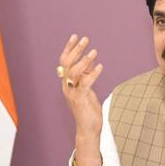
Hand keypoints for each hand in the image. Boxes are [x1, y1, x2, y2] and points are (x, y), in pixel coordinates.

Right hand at [59, 35, 103, 165]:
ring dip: (84, 60)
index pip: (64, 62)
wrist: (88, 129)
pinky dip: (93, 74)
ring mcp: (72, 93)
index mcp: (67, 83)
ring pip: (74, 72)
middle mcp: (67, 87)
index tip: (75, 36)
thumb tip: (90, 60)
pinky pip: (85, 83)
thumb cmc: (88, 110)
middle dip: (75, 50)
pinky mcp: (80, 100)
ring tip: (94, 51)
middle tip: (85, 39)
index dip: (69, 48)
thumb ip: (86, 75)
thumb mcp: (87, 89)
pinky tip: (100, 66)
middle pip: (67, 64)